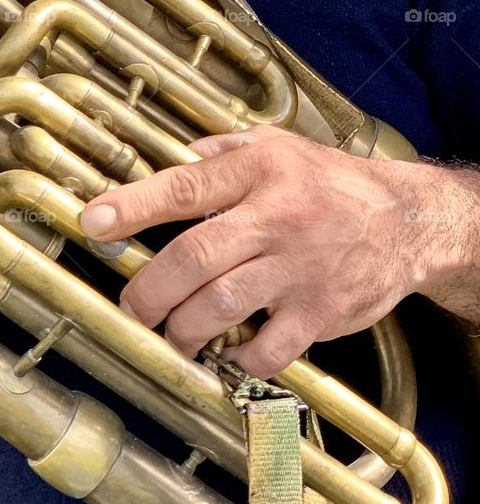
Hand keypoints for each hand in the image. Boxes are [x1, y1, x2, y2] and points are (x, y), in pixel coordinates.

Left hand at [78, 125, 429, 378]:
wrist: (409, 221)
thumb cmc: (329, 181)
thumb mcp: (276, 145)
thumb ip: (221, 153)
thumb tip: (172, 159)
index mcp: (260, 171)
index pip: (186, 186)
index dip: (134, 206)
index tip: (94, 222)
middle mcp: (277, 217)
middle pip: (195, 257)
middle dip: (151, 288)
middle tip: (132, 306)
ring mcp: (300, 268)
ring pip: (223, 305)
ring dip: (184, 329)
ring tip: (172, 335)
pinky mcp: (321, 312)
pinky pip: (269, 348)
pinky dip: (239, 358)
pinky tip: (227, 353)